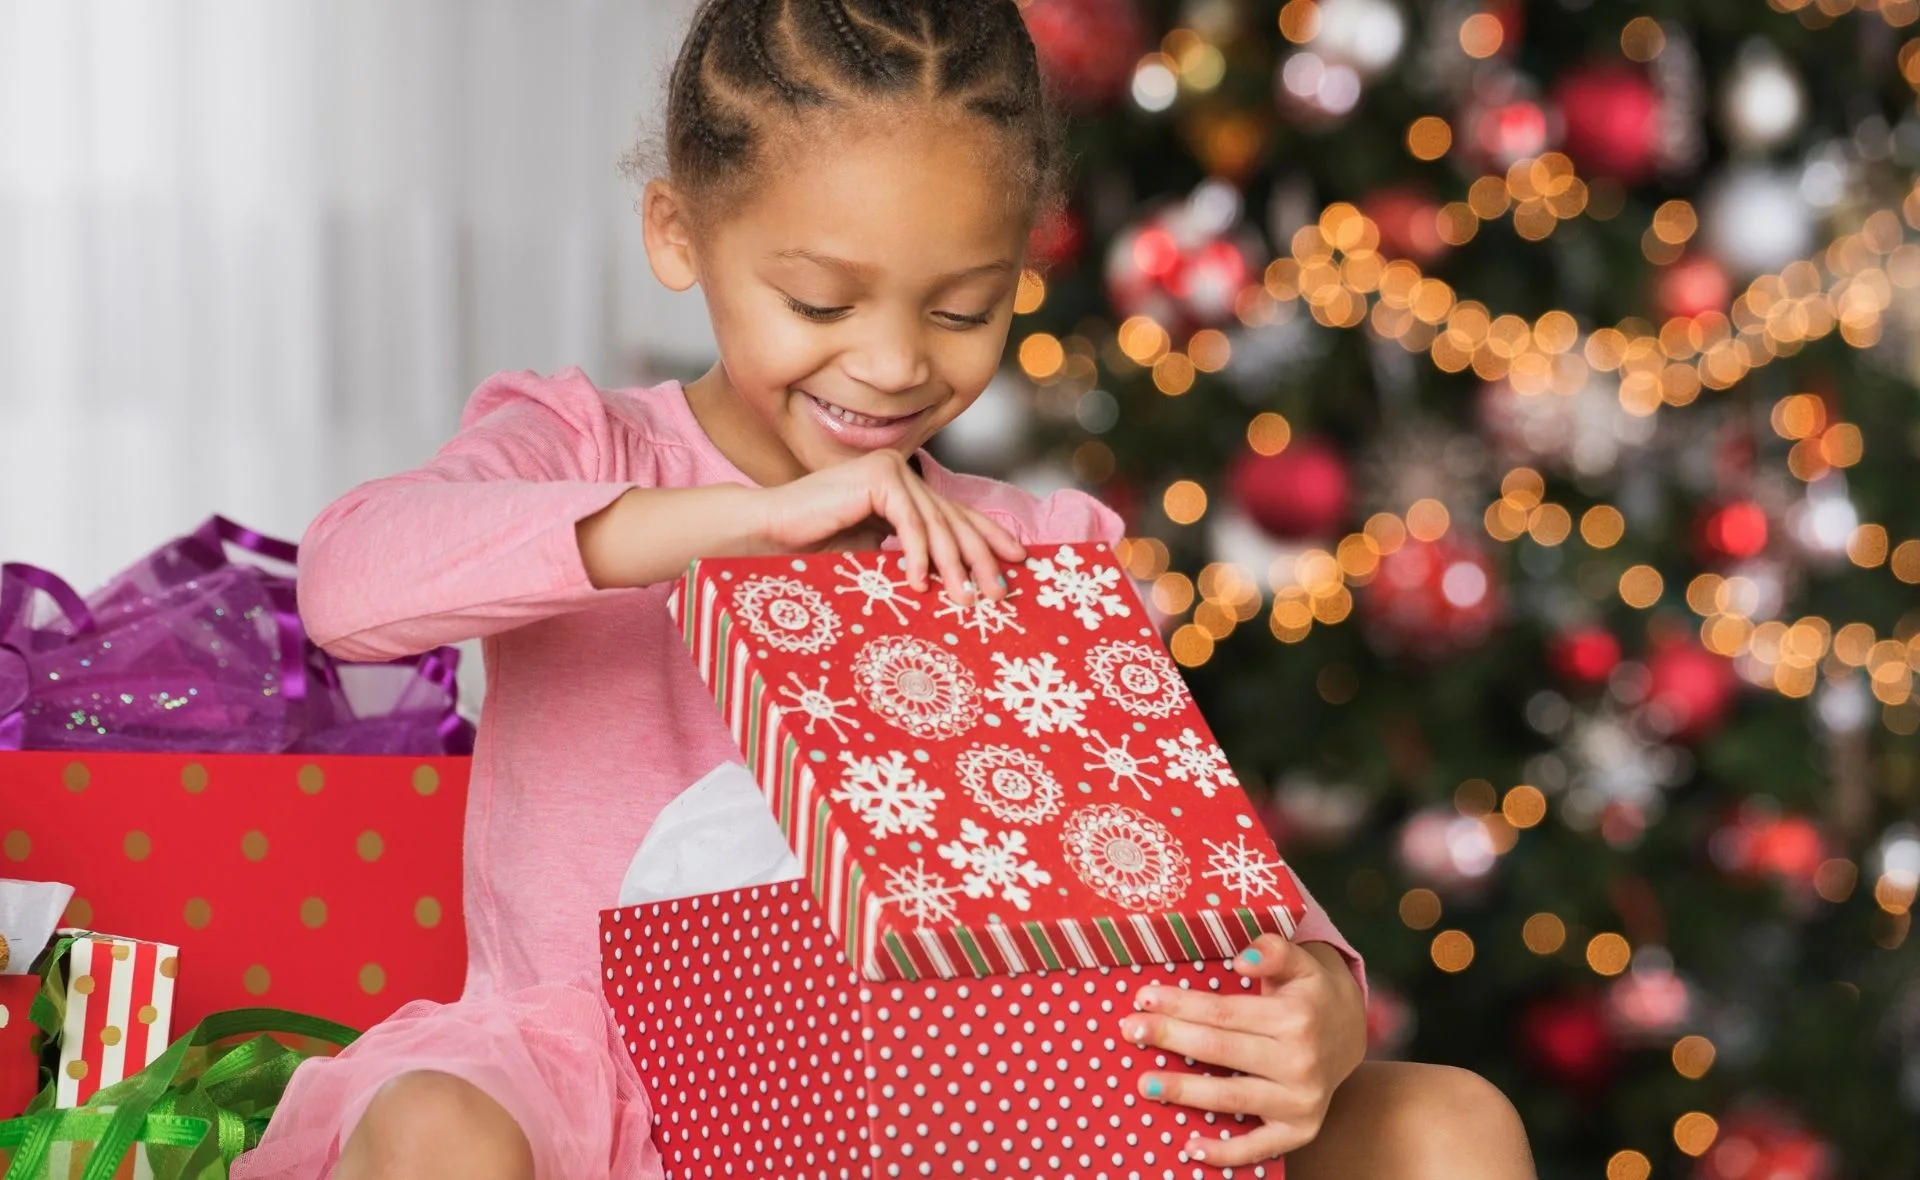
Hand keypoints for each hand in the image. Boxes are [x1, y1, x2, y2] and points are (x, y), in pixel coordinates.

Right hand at [754, 450, 1025, 601]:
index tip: (1017, 560)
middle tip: (1001, 592)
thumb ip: (910, 560)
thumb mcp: (875, 559)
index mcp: (904, 490)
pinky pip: (908, 521)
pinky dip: (917, 554)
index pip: (955, 514)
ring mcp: (891, 469)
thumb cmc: (814, 553)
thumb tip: (958, 587)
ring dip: (953, 566)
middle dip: (980, 559)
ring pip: (935, 523)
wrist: (768, 535)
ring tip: (967, 599)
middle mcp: (902, 473)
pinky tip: (919, 584)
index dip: (988, 537)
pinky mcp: (877, 475)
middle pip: (953, 519)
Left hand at [1121, 935, 1367, 1168]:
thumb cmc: (1310, 994)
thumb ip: (1274, 950)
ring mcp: (1301, 1101)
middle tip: (1130, 1031)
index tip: (1144, 997)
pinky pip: (1259, 1147)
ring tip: (1144, 1083)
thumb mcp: (1301, 963)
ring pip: (1231, 1098)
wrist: (1351, 1034)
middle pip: (1220, 1050)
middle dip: (1170, 1039)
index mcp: (1296, 1017)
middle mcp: (1300, 1062)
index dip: (1181, 1004)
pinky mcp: (1300, 1130)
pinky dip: (1224, 1152)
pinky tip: (1190, 1145)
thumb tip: (1243, 958)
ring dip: (1184, 1092)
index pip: (1224, 1012)